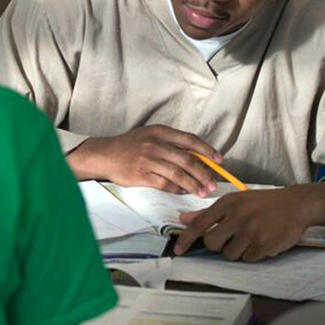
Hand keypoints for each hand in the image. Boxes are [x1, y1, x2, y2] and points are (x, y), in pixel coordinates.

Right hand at [67, 125, 222, 195]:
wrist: (105, 155)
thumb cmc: (130, 146)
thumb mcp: (150, 136)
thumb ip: (171, 143)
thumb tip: (197, 157)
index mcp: (160, 132)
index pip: (189, 140)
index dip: (207, 150)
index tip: (219, 160)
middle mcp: (155, 144)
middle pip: (187, 159)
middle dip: (204, 173)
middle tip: (213, 184)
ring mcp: (148, 160)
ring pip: (178, 174)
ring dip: (193, 185)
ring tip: (202, 192)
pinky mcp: (141, 175)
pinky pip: (164, 184)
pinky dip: (177, 189)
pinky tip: (183, 193)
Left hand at [173, 180, 324, 261]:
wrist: (296, 204)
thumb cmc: (263, 203)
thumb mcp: (235, 201)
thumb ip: (208, 212)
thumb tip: (182, 219)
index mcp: (228, 203)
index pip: (200, 224)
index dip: (186, 238)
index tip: (178, 250)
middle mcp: (237, 217)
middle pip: (212, 243)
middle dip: (218, 245)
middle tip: (230, 238)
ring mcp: (251, 232)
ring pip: (230, 254)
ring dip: (237, 251)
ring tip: (250, 238)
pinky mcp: (264, 245)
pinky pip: (248, 259)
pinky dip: (252, 254)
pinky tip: (261, 242)